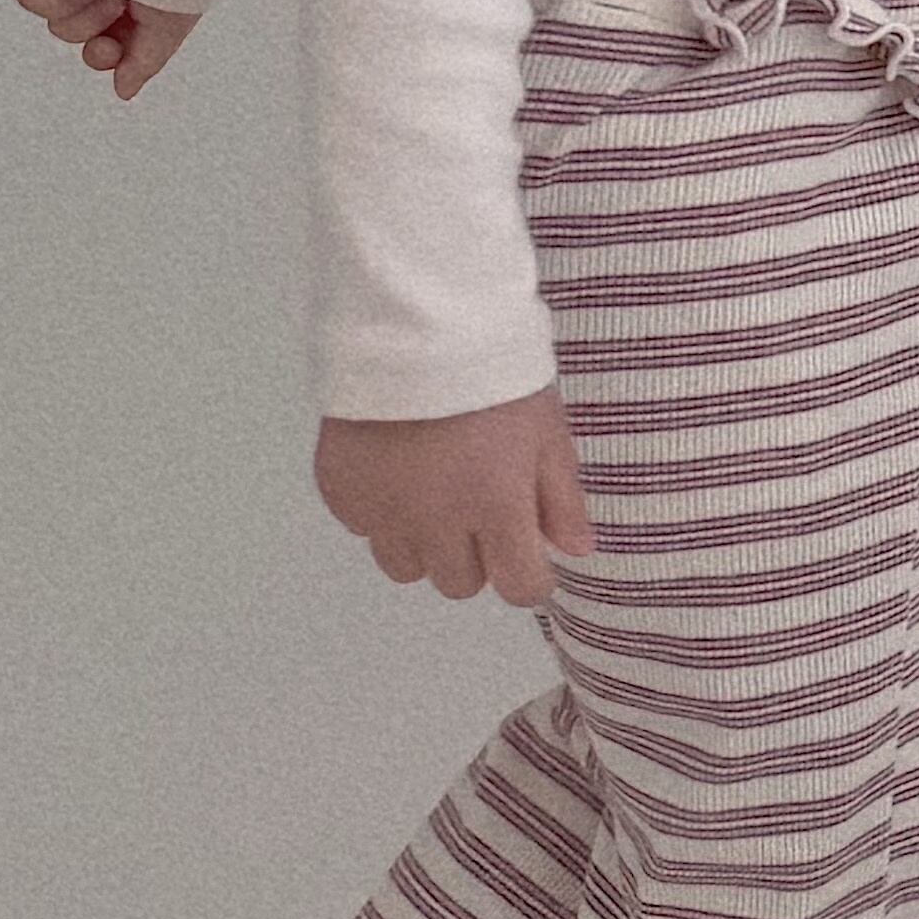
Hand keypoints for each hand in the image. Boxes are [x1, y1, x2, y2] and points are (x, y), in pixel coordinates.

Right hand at [313, 389, 599, 609]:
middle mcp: (437, 523)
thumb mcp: (547, 431)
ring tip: (436, 492)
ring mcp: (383, 513)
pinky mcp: (341, 494)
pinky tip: (398, 470)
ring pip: (407, 567)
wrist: (413, 330)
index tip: (529, 559)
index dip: (529, 579)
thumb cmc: (493, 376)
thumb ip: (563, 499)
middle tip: (480, 510)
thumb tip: (576, 550)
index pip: (519, 587)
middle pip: (460, 583)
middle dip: (477, 558)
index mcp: (497, 508)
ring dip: (426, 544)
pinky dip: (383, 513)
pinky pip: (365, 529)